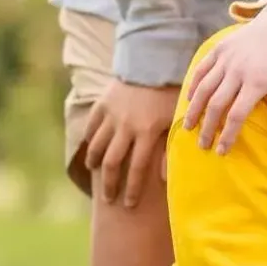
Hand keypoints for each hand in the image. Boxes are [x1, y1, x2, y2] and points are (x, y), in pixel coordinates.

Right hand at [83, 80, 179, 207]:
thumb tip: (165, 178)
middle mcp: (126, 126)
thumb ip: (171, 147)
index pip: (138, 168)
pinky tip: (91, 150)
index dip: (133, 189)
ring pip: (97, 147)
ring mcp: (111, 116)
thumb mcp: (177, 119)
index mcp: (147, 131)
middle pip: (113, 163)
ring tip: (97, 174)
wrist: (154, 61)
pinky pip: (91, 128)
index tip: (129, 205)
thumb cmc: (171, 92)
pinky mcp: (102, 104)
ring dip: (96, 164)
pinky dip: (90, 140)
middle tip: (109, 199)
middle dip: (111, 184)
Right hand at [182, 0, 266, 150]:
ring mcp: (227, 57)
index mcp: (258, 80)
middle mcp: (238, 70)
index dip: (228, 135)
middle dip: (207, 128)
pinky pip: (201, 69)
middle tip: (203, 145)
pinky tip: (189, 100)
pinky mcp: (220, 47)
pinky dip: (193, 85)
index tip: (222, 150)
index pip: (237, 115)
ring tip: (189, 127)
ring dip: (194, 110)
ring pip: (203, 88)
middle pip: (215, 105)